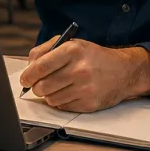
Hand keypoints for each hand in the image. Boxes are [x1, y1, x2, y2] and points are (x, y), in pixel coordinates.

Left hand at [19, 38, 149, 112]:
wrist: (124, 71)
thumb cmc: (95, 57)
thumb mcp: (73, 43)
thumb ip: (47, 50)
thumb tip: (29, 66)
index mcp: (73, 50)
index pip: (40, 66)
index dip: (28, 75)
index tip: (25, 80)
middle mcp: (80, 69)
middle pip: (42, 86)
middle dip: (37, 87)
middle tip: (39, 85)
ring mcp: (85, 88)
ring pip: (51, 99)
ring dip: (49, 95)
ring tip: (58, 87)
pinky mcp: (89, 103)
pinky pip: (62, 107)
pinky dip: (61, 102)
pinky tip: (70, 93)